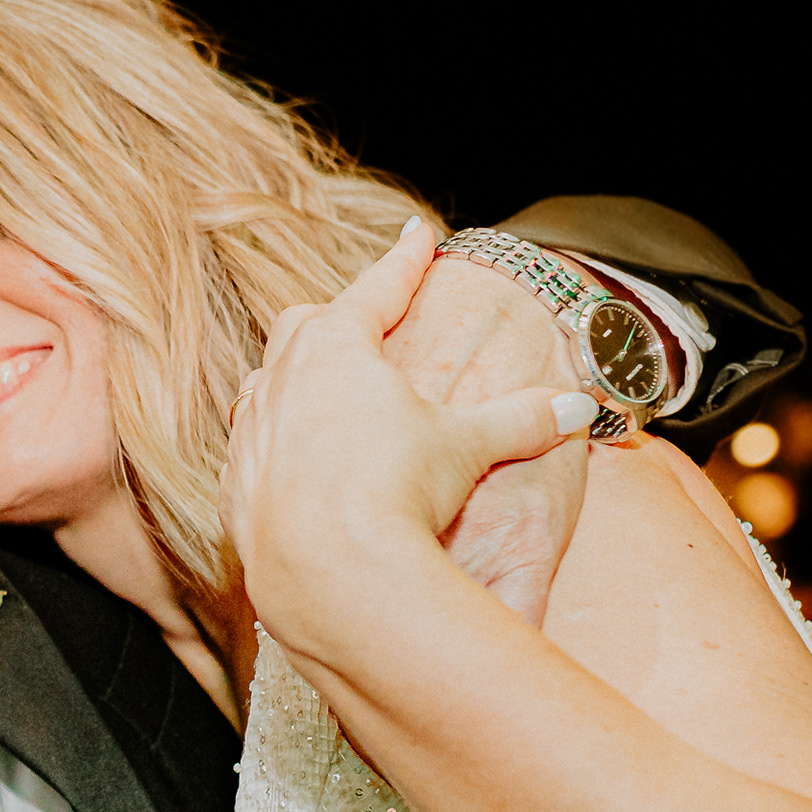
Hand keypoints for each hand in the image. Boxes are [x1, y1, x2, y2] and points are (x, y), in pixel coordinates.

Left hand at [228, 220, 596, 651]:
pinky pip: (250, 454)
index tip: (419, 238)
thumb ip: (520, 420)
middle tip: (365, 322)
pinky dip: (274, 450)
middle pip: (304, 328)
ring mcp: (251, 435)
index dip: (404, 264)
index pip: (376, 290)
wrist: (328, 573)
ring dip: (295, 385)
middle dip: (337, 319)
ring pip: (265, 388)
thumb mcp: (466, 447)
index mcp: (336, 348)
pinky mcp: (234, 490)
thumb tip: (577, 406)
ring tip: (322, 393)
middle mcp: (281, 381)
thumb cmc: (397, 490)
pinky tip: (292, 466)